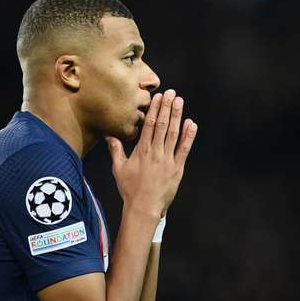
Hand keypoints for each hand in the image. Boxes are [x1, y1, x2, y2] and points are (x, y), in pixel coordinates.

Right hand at [105, 89, 197, 217]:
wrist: (144, 207)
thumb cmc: (130, 189)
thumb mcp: (119, 168)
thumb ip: (115, 150)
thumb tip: (108, 135)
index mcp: (142, 150)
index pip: (149, 125)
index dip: (154, 109)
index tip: (158, 97)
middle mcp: (155, 152)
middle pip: (162, 125)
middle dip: (166, 107)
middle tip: (171, 93)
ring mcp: (168, 159)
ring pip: (173, 134)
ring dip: (177, 116)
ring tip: (180, 102)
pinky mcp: (177, 168)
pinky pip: (184, 149)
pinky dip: (188, 136)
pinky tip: (191, 124)